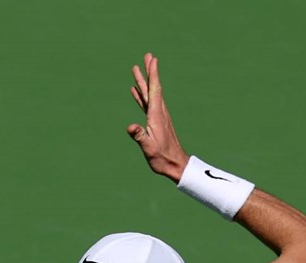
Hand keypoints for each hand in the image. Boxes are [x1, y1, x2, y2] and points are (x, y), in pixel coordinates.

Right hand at [125, 53, 189, 180]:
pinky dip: (141, 95)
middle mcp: (158, 112)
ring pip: (149, 94)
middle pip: (152, 87)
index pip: (154, 90)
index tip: (153, 59)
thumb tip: (130, 127)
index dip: (153, 74)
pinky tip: (135, 91)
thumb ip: (139, 136)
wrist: (175, 164)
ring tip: (137, 69)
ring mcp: (157, 116)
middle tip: (147, 56)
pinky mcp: (155, 121)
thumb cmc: (162, 157)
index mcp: (156, 115)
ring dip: (143, 81)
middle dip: (149, 71)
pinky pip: (147, 104)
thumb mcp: (148, 147)